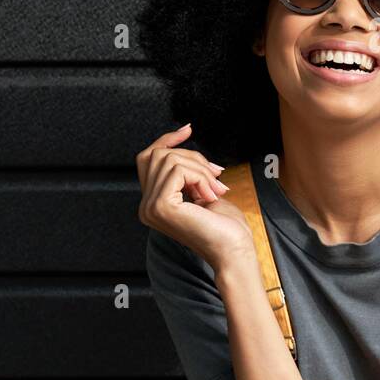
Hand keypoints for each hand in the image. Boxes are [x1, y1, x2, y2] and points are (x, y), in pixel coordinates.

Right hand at [136, 123, 255, 271]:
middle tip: (216, 175)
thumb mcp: (203, 189)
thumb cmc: (225, 226)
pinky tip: (210, 195)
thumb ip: (187, 171)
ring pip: (170, 160)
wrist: (234, 250)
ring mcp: (150, 207)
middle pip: (159, 154)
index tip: (188, 129)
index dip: (166, 139)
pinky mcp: (160, 206)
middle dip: (193, 157)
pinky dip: (199, 176)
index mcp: (153, 203)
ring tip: (215, 189)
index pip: (148, 158)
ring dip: (200, 169)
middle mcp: (145, 206)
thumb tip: (181, 142)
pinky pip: (177, 170)